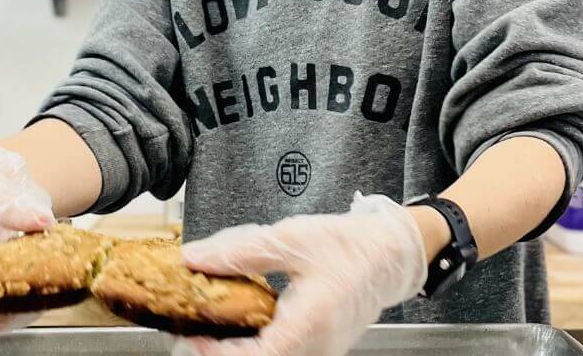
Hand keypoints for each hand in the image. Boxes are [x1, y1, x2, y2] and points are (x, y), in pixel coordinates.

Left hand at [172, 194, 427, 355]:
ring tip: (209, 328)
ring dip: (237, 351)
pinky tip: (240, 326)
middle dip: (220, 353)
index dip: (216, 354)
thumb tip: (197, 257)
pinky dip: (256, 346)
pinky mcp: (320, 347)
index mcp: (309, 323)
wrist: (392, 253)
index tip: (191, 336)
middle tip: (191, 331)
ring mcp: (320, 351)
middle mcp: (316, 347)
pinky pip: (282, 355)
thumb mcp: (291, 238)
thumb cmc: (351, 246)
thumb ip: (240, 250)